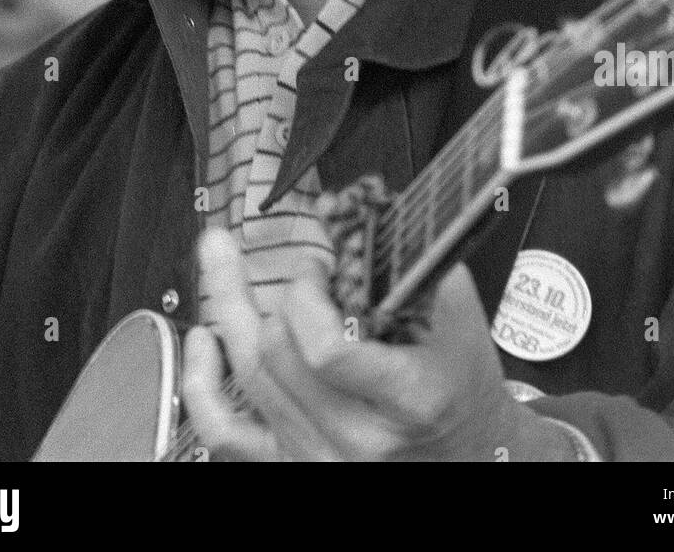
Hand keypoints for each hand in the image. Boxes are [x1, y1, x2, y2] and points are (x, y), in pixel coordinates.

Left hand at [180, 227, 576, 461]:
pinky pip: (224, 433)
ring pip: (249, 378)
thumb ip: (412, 259)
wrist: (472, 454)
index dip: (308, 296)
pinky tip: (204, 340)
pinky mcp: (291, 465)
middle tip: (286, 263)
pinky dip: (201, 385)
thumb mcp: (459, 318)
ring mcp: (318, 457)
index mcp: (406, 400)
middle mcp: (357, 438)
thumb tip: (345, 206)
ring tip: (220, 257)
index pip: (328, 350)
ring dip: (229, 309)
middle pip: (278, 355)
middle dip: (277, 293)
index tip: (319, 266)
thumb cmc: (461, 385)